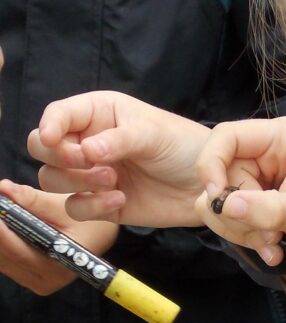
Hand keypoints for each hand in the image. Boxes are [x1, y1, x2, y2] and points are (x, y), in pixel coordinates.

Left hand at [0, 180, 117, 294]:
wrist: (98, 234)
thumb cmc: (86, 220)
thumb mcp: (64, 207)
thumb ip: (32, 199)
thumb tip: (3, 188)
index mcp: (58, 268)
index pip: (17, 251)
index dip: (0, 232)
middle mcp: (45, 281)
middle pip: (5, 257)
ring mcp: (35, 282)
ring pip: (2, 260)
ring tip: (2, 210)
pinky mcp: (28, 278)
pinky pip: (5, 261)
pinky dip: (2, 241)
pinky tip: (4, 222)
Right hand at [28, 91, 209, 227]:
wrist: (205, 185)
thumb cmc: (183, 146)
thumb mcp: (152, 133)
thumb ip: (118, 140)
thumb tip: (86, 151)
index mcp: (97, 114)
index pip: (57, 115)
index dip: (50, 126)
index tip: (54, 138)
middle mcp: (88, 142)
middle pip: (43, 149)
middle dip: (59, 157)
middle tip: (87, 163)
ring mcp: (92, 175)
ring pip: (53, 180)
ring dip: (76, 182)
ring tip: (112, 180)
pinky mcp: (102, 205)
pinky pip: (77, 208)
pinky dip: (92, 207)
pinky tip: (119, 199)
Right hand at [193, 117, 285, 264]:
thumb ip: (270, 209)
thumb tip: (226, 206)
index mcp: (277, 137)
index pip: (225, 137)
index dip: (211, 165)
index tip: (217, 198)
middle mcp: (256, 150)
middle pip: (220, 176)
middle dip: (240, 214)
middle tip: (271, 236)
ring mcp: (246, 174)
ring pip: (216, 202)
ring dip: (241, 230)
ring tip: (274, 244)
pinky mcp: (240, 196)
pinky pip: (223, 218)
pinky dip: (243, 237)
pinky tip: (268, 248)